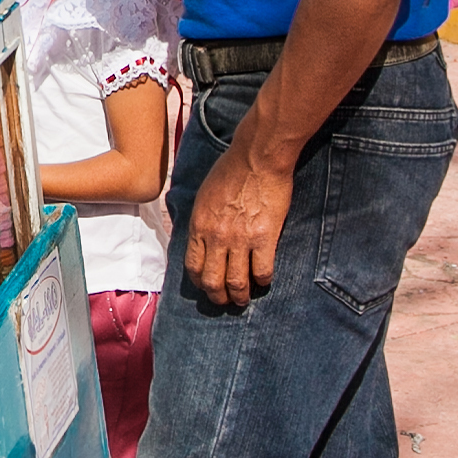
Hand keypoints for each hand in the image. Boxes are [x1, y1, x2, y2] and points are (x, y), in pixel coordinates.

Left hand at [184, 139, 294, 308]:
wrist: (257, 157)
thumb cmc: (230, 170)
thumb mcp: (203, 195)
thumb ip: (201, 219)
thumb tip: (199, 237)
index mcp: (199, 225)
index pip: (193, 266)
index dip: (199, 282)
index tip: (206, 286)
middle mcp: (216, 237)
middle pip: (212, 280)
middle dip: (218, 296)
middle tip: (225, 300)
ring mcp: (241, 239)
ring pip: (237, 282)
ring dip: (240, 296)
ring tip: (243, 299)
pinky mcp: (265, 237)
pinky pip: (262, 270)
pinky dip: (263, 281)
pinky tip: (264, 280)